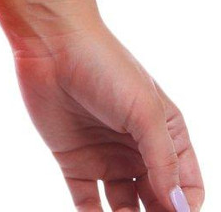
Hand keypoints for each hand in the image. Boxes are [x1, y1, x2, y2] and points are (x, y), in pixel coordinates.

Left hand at [12, 19, 202, 211]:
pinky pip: (87, 204)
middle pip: (158, 202)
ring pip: (126, 209)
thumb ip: (163, 159)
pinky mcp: (74, 162)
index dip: (185, 207)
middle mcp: (138, 150)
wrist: (49, 41)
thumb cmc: (103, 64)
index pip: (187, 186)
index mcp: (166, 134)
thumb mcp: (143, 109)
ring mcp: (107, 157)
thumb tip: (178, 206)